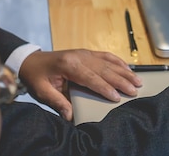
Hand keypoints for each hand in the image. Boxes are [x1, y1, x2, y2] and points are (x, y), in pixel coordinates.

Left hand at [19, 49, 141, 120]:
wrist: (31, 60)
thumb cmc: (36, 77)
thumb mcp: (41, 92)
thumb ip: (57, 102)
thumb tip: (70, 116)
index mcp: (69, 65)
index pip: (92, 78)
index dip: (105, 88)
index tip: (117, 97)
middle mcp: (80, 57)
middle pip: (105, 69)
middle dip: (121, 81)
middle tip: (135, 90)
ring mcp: (85, 53)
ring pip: (109, 62)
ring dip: (125, 71)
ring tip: (138, 80)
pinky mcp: (88, 53)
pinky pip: (106, 56)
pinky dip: (119, 62)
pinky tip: (128, 68)